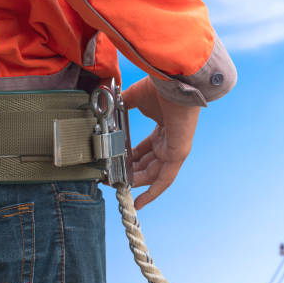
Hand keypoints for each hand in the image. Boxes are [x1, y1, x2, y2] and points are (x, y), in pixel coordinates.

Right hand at [122, 76, 200, 209]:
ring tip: (117, 187)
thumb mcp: (134, 98)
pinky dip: (153, 192)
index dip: (129, 160)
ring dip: (135, 182)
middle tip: (111, 179)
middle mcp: (169, 140)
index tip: (114, 164)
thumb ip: (122, 106)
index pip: (145, 150)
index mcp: (162, 128)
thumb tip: (105, 107)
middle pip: (148, 164)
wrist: (174, 80)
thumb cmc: (159, 86)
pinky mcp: (178, 153)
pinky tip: (140, 202)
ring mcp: (174, 148)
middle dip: (130, 173)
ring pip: (154, 174)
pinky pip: (165, 179)